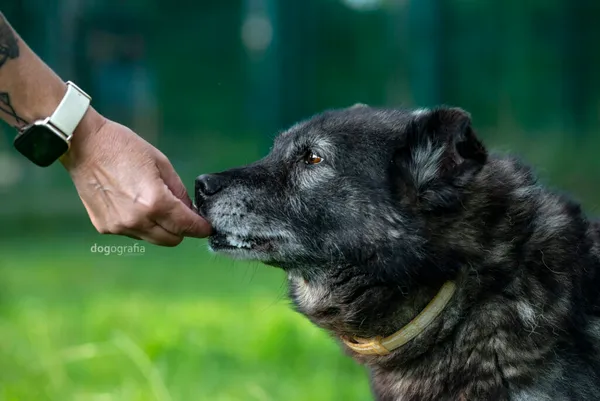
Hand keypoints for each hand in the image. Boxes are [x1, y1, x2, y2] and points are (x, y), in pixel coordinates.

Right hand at [61, 110, 211, 245]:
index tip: (207, 227)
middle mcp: (137, 220)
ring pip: (153, 238)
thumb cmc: (124, 147)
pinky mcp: (105, 227)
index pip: (187, 226)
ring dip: (160, 227)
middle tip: (183, 214)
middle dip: (182, 229)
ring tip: (154, 204)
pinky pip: (133, 233)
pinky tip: (132, 203)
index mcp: (155, 202)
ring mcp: (119, 226)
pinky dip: (140, 224)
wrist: (84, 145)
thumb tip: (189, 210)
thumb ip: (179, 191)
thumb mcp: (161, 163)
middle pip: (172, 239)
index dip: (200, 228)